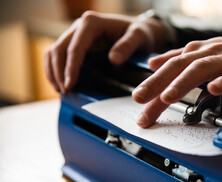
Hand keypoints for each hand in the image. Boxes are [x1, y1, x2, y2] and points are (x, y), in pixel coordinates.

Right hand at [44, 11, 167, 92]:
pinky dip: (56, 70)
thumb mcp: (139, 37)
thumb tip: (113, 59)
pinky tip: (62, 83)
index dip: (70, 68)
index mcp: (92, 23)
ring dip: (54, 72)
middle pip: (59, 50)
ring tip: (61, 90)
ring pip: (54, 52)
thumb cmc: (139, 33)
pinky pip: (59, 56)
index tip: (70, 84)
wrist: (140, 30)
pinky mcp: (76, 43)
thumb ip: (127, 46)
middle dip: (58, 72)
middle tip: (65, 91)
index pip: (74, 47)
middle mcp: (80, 26)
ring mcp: (76, 35)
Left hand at [132, 32, 221, 127]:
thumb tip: (153, 63)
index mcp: (199, 52)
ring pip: (203, 69)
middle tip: (140, 99)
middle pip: (180, 67)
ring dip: (184, 83)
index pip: (170, 68)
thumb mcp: (206, 53)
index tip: (137, 101)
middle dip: (158, 83)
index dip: (152, 84)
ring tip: (168, 97)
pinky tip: (214, 89)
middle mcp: (211, 53)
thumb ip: (179, 59)